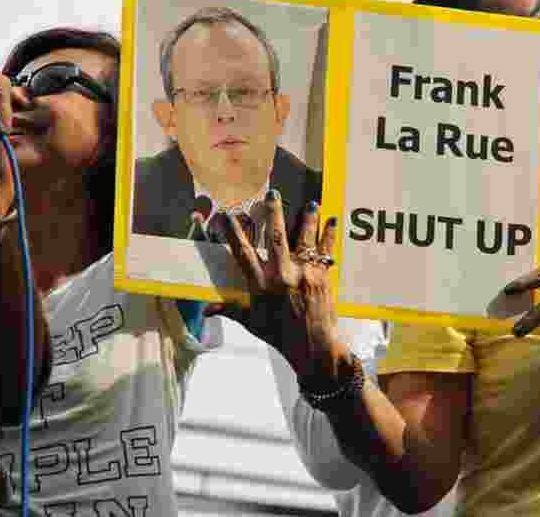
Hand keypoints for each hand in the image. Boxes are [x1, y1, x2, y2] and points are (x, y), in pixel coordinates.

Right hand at [207, 191, 343, 379]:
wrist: (313, 346)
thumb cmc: (280, 335)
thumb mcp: (252, 322)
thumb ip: (231, 310)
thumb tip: (206, 310)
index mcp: (261, 284)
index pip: (243, 252)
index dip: (234, 232)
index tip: (228, 215)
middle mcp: (282, 274)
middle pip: (276, 236)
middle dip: (273, 212)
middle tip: (272, 193)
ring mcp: (304, 273)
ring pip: (305, 238)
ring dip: (308, 218)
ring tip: (311, 202)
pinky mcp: (322, 276)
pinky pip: (326, 250)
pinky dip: (330, 234)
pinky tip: (333, 219)